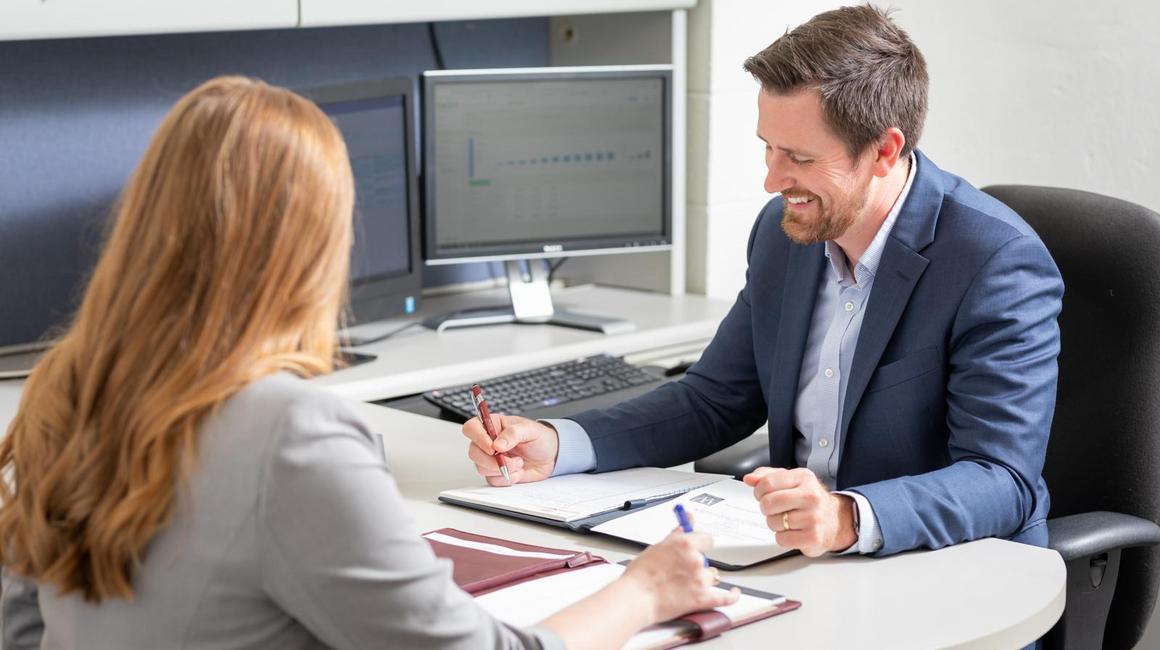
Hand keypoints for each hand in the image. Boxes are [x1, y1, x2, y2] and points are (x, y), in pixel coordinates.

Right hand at [463, 414, 558, 485]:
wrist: (550, 456)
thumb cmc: (539, 438)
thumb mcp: (530, 430)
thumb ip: (513, 433)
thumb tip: (498, 444)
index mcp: (493, 425)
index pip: (472, 428)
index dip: (478, 438)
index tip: (492, 448)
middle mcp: (488, 442)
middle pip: (473, 452)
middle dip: (491, 460)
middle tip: (509, 460)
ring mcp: (490, 459)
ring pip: (481, 468)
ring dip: (502, 469)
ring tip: (519, 463)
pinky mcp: (496, 473)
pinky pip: (493, 480)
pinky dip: (507, 478)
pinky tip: (518, 471)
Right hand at [621, 529, 739, 622]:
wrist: (636, 598)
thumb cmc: (640, 575)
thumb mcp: (656, 547)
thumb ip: (676, 534)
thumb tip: (687, 520)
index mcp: (684, 543)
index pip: (706, 538)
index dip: (701, 543)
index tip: (698, 546)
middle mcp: (695, 559)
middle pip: (707, 558)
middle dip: (698, 563)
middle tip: (682, 570)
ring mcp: (700, 579)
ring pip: (712, 576)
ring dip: (704, 579)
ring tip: (686, 584)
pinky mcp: (702, 598)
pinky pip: (725, 597)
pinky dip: (732, 595)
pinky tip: (734, 592)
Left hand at [743, 467, 856, 556]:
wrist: (835, 520)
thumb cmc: (809, 500)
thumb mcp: (790, 480)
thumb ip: (767, 476)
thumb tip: (749, 479)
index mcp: (803, 477)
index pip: (767, 483)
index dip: (759, 491)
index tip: (763, 495)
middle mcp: (811, 496)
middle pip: (768, 503)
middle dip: (766, 508)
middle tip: (775, 509)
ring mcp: (813, 517)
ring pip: (773, 522)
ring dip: (775, 524)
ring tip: (788, 520)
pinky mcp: (813, 537)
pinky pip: (782, 539)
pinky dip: (783, 537)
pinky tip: (793, 531)